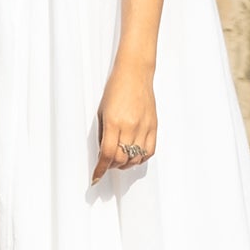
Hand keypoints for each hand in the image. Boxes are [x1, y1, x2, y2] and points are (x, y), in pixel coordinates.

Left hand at [91, 63, 156, 184]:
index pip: (107, 154)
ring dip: (126, 164)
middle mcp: (130, 126)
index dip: (101, 169)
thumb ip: (104, 134)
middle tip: (106, 165)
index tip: (96, 176)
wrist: (135, 73)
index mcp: (114, 122)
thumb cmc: (115, 88)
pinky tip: (134, 156)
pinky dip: (141, 158)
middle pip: (121, 159)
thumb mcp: (102, 111)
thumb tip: (104, 153)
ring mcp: (144, 126)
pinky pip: (149, 151)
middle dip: (112, 166)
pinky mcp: (154, 126)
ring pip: (136, 158)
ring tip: (120, 161)